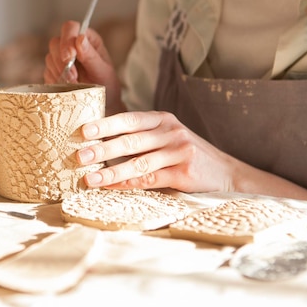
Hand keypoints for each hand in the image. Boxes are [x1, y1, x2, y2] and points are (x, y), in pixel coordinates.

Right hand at [44, 21, 124, 114]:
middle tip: (73, 77)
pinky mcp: (53, 73)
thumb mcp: (103, 72)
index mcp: (87, 39)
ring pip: (49, 58)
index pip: (70, 28)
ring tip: (74, 85)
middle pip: (55, 42)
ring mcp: (60, 59)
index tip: (70, 57)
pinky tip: (67, 88)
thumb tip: (80, 38)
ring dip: (60, 73)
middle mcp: (72, 46)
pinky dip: (55, 81)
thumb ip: (91, 56)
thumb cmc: (107, 86)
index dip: (67, 40)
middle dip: (61, 61)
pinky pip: (47, 73)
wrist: (102, 105)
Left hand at [76, 110, 238, 192]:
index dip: (106, 124)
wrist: (226, 172)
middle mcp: (171, 132)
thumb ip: (141, 136)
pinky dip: (127, 184)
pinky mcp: (184, 173)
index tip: (84, 130)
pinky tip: (111, 186)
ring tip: (90, 178)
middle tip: (80, 156)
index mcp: (162, 119)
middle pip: (131, 141)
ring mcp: (179, 152)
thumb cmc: (185, 154)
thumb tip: (99, 143)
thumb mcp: (167, 137)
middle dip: (102, 149)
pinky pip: (149, 179)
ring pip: (138, 163)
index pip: (129, 119)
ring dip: (111, 172)